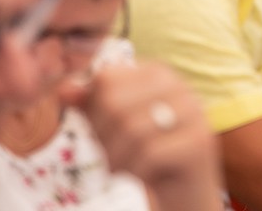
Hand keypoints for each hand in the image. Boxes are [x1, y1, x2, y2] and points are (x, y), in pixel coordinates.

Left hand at [62, 62, 222, 210]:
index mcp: (156, 73)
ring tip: (121, 166)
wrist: (185, 188)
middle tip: (110, 154)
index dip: (93, 109)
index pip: (107, 77)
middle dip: (102, 135)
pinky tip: (139, 175)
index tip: (103, 130)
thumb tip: (64, 90)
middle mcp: (178, 86)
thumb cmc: (146, 152)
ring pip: (131, 128)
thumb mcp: (113, 127)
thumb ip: (90, 106)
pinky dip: (134, 170)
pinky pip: (149, 153)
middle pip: (115, 101)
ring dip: (115, 156)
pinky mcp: (198, 142)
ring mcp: (192, 112)